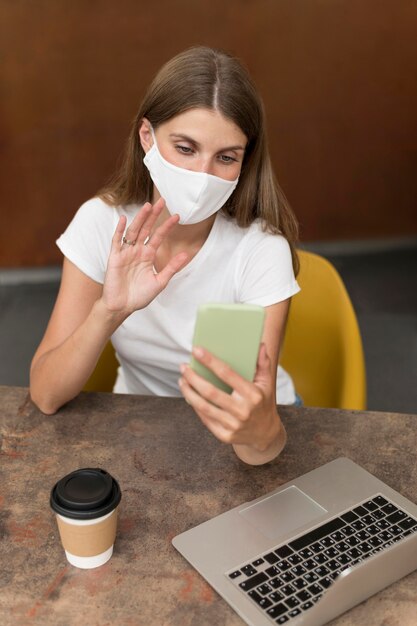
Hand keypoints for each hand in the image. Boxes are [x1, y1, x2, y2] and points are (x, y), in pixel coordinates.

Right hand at [102, 198, 187, 316]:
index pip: (158, 236)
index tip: (177, 216)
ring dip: (140, 218)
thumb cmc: (139, 296)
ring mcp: (126, 253)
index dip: (167, 226)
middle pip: (146, 229)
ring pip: (133, 231)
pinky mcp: (114, 257)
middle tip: (162, 201)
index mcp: (148, 256)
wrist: (122, 306)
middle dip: (154, 215)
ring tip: (148, 206)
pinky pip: (117, 241)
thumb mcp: (160, 281)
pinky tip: (124, 219)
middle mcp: (137, 251)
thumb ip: (172, 267)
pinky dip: (120, 230)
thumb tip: (186, 254)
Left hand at [178, 343, 285, 462]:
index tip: (197, 350)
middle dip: (193, 377)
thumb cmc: (263, 402)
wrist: (265, 434)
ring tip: (182, 380)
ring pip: (204, 407)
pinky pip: (205, 419)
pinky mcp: (224, 436)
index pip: (227, 374)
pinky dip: (194, 406)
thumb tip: (259, 345)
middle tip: (183, 367)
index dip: (210, 361)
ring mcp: (233, 425)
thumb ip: (263, 363)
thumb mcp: (267, 383)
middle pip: (210, 392)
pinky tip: (189, 395)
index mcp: (253, 395)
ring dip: (189, 392)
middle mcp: (243, 411)